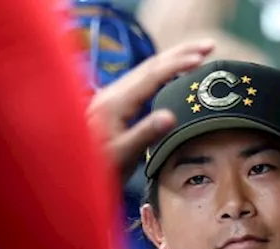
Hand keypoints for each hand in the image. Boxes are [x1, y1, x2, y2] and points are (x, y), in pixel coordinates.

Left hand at [87, 39, 214, 179]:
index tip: (200, 58)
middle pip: (151, 65)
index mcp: (116, 102)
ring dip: (173, 59)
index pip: (151, 75)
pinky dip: (163, 72)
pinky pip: (142, 81)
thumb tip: (171, 116)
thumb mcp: (122, 154)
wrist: (70, 172)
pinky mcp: (114, 104)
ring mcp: (112, 97)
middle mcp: (113, 93)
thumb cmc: (97, 167)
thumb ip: (144, 134)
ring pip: (147, 70)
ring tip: (198, 54)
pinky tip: (173, 74)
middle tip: (209, 45)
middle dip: (181, 52)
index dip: (177, 65)